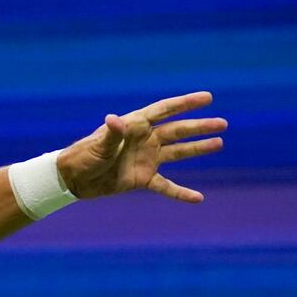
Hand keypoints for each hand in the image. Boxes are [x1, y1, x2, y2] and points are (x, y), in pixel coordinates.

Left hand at [57, 90, 225, 202]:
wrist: (73, 179)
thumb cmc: (83, 156)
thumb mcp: (98, 144)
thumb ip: (111, 134)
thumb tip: (115, 120)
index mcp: (135, 125)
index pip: (164, 110)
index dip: (185, 103)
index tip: (207, 97)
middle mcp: (144, 140)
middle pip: (177, 130)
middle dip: (199, 127)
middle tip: (222, 123)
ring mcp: (146, 159)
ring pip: (178, 152)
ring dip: (198, 149)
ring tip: (219, 143)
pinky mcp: (142, 179)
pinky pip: (166, 186)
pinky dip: (181, 193)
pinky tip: (198, 198)